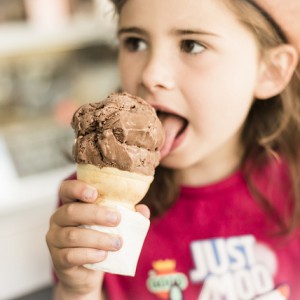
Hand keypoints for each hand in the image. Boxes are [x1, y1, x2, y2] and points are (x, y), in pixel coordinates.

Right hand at [46, 179, 122, 298]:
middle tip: (117, 219)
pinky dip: (89, 254)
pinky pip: (71, 255)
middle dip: (96, 214)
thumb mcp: (112, 225)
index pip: (66, 189)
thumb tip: (143, 210)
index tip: (94, 194)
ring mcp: (55, 240)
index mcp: (71, 204)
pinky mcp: (58, 259)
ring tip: (117, 243)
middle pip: (71, 211)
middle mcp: (58, 219)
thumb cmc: (99, 240)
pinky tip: (104, 255)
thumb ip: (128, 215)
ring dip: (98, 238)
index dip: (77, 188)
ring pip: (73, 235)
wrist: (87, 272)